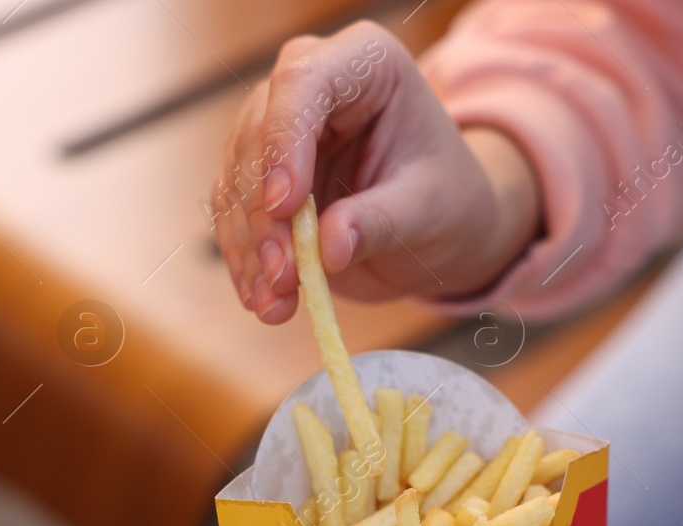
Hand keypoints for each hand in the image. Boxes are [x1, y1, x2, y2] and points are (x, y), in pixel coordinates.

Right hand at [210, 21, 540, 323]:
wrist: (438, 226)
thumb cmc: (447, 199)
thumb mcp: (429, 210)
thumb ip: (380, 222)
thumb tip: (327, 248)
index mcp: (364, 64)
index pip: (303, 82)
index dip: (284, 141)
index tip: (285, 206)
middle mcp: (310, 86)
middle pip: (258, 136)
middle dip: (263, 215)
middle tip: (282, 275)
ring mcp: (277, 131)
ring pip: (237, 181)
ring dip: (249, 248)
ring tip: (273, 304)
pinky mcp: (259, 178)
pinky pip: (235, 217)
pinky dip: (246, 262)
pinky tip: (263, 300)